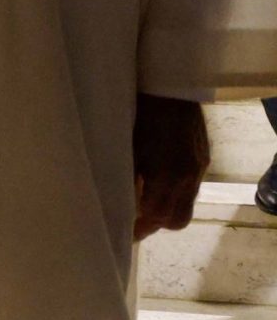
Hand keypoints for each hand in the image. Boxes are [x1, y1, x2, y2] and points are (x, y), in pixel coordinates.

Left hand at [132, 93, 210, 238]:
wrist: (168, 88)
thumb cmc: (138, 114)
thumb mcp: (126, 146)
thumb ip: (126, 176)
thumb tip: (116, 200)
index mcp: (165, 174)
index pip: (155, 216)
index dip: (139, 228)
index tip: (124, 232)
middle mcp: (186, 176)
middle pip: (174, 219)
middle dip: (154, 225)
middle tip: (133, 223)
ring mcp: (198, 168)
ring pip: (185, 206)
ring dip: (165, 211)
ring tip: (143, 206)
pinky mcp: (203, 159)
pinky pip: (191, 189)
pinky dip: (175, 195)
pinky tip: (158, 187)